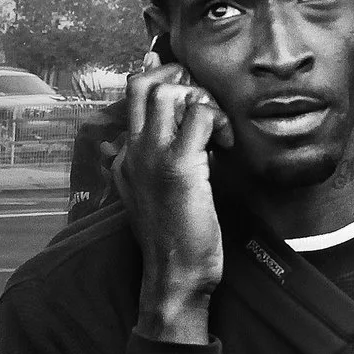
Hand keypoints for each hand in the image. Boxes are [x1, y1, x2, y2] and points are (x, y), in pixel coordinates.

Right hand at [114, 65, 234, 344]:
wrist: (174, 275)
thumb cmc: (177, 237)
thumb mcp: (160, 194)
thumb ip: (164, 161)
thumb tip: (187, 129)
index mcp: (126, 156)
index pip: (133, 93)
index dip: (164, 78)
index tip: (194, 91)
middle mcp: (133, 150)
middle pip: (144, 82)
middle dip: (182, 79)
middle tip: (207, 105)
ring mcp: (152, 156)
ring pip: (168, 91)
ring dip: (202, 99)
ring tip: (217, 128)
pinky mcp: (179, 167)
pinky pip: (199, 115)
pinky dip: (219, 120)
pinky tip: (227, 146)